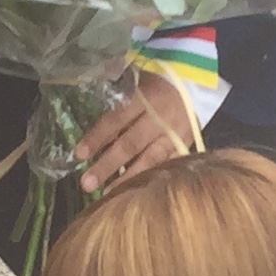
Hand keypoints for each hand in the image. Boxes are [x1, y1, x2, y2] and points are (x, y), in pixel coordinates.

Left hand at [70, 68, 203, 192]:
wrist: (196, 83)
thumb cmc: (158, 80)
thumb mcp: (136, 79)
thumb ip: (116, 98)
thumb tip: (88, 116)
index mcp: (146, 97)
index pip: (117, 119)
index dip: (97, 137)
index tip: (79, 155)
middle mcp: (161, 118)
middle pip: (131, 144)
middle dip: (108, 165)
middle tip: (87, 184)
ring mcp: (176, 135)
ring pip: (150, 160)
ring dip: (127, 179)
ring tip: (107, 195)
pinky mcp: (185, 146)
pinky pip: (168, 166)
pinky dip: (152, 180)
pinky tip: (136, 193)